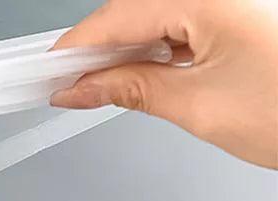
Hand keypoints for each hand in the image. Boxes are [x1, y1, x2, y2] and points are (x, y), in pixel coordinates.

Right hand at [50, 0, 277, 167]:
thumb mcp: (195, 105)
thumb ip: (130, 90)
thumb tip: (81, 88)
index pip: (120, 14)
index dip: (77, 47)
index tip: (48, 72)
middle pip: (136, 10)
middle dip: (97, 50)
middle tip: (66, 87)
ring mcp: (230, 2)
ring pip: (156, 17)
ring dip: (125, 53)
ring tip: (97, 89)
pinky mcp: (237, 16)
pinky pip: (182, 24)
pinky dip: (155, 51)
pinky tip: (137, 76)